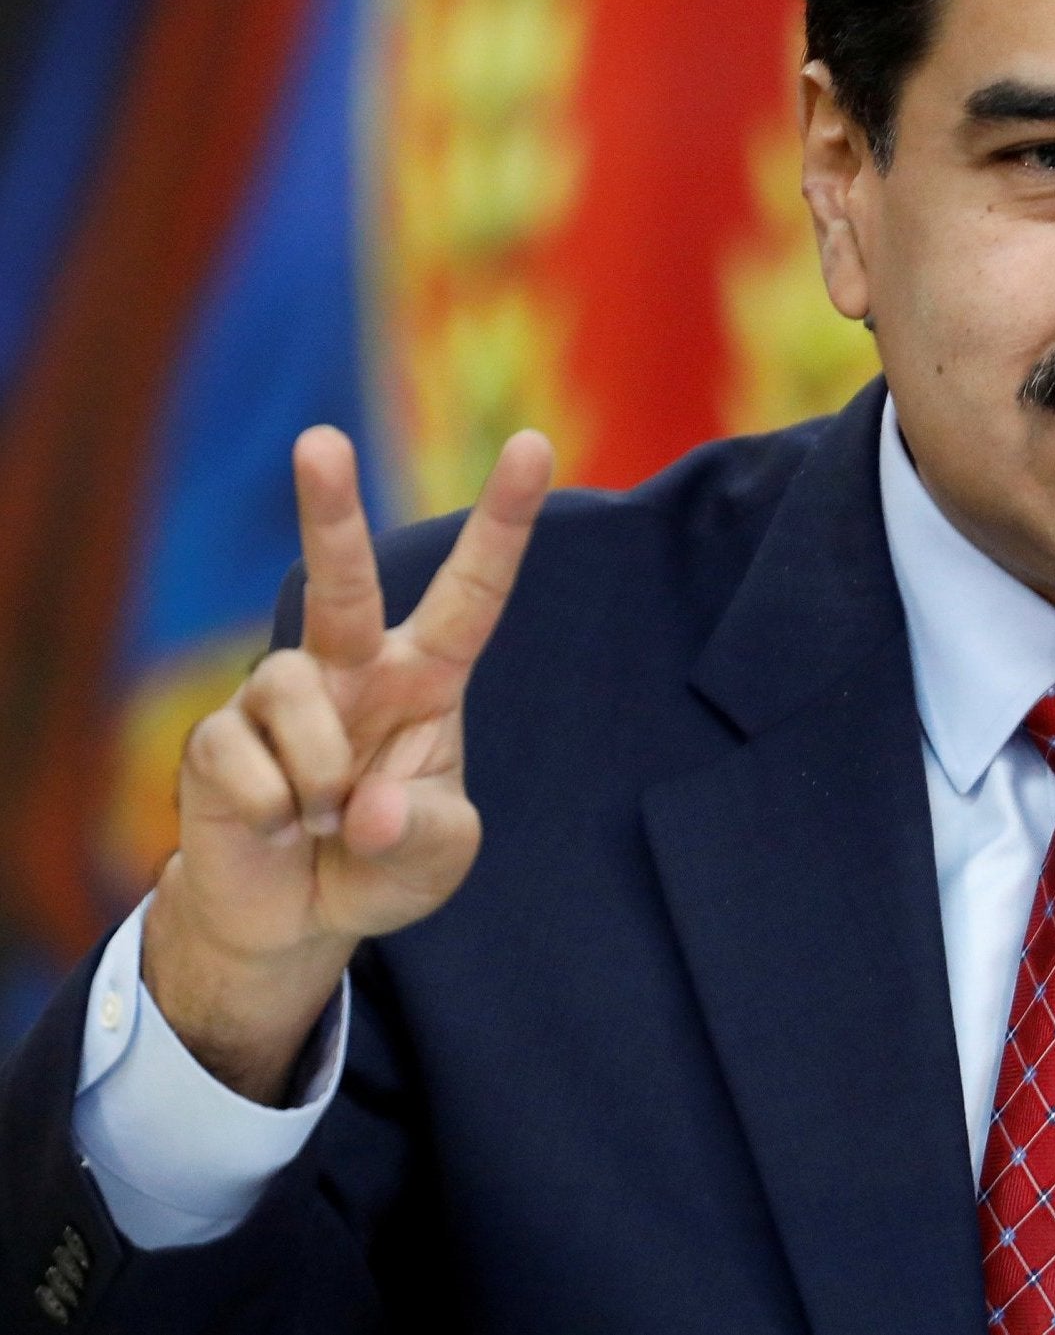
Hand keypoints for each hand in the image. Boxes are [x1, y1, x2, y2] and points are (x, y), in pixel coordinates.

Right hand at [144, 426, 552, 1102]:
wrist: (295, 919)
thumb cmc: (384, 862)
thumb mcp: (438, 856)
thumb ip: (424, 833)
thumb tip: (368, 809)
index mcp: (425, 677)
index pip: (472, 591)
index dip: (503, 522)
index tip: (534, 444)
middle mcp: (351, 670)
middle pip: (342, 580)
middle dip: (330, 509)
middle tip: (320, 439)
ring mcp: (278, 700)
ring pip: (294, 697)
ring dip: (320, 780)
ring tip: (323, 822)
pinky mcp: (216, 742)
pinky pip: (247, 766)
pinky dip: (274, 817)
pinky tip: (276, 832)